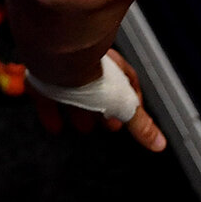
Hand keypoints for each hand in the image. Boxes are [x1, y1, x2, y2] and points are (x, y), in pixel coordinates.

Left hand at [31, 50, 165, 151]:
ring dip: (78, 109)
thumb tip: (159, 142)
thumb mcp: (123, 105)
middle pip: (99, 86)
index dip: (128, 102)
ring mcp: (65, 67)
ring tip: (81, 126)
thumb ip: (139, 124)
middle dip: (102, 108)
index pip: (127, 82)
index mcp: (113, 67)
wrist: (59, 59)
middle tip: (104, 124)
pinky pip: (46, 94)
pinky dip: (50, 111)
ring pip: (73, 90)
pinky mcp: (42, 74)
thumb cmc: (93, 73)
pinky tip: (52, 124)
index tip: (127, 117)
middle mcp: (89, 63)